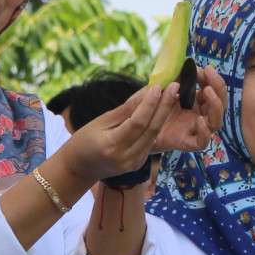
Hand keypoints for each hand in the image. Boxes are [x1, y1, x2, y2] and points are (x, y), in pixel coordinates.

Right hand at [56, 83, 181, 185]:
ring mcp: (134, 163)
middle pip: (151, 129)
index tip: (158, 86)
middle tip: (174, 86)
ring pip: (154, 135)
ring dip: (164, 114)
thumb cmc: (84, 140)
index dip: (149, 104)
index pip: (137, 123)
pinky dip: (157, 124)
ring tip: (173, 94)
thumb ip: (126, 109)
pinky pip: (151, 141)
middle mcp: (126, 157)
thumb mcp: (101, 121)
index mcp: (112, 146)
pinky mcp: (139, 163)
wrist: (80, 168)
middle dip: (164, 106)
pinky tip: (163, 110)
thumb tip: (145, 91)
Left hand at [152, 65, 225, 153]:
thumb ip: (173, 78)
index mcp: (196, 102)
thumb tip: (185, 63)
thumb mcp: (161, 89)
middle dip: (218, 87)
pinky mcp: (186, 142)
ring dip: (215, 105)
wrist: (137, 130)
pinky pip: (202, 142)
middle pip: (219, 104)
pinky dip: (204, 133)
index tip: (205, 68)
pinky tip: (199, 120)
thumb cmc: (150, 108)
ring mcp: (194, 130)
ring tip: (207, 91)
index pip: (212, 90)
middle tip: (209, 73)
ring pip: (216, 122)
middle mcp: (199, 115)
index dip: (212, 79)